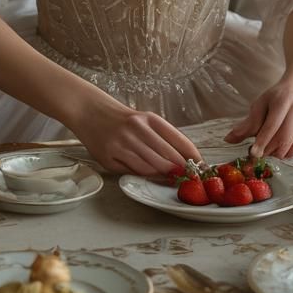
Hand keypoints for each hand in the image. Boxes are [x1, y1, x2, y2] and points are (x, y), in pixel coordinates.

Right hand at [72, 99, 202, 175]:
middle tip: (190, 179)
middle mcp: (137, 129)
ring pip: (152, 167)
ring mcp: (123, 143)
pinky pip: (134, 171)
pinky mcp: (110, 156)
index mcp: (150, 119)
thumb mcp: (145, 121)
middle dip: (182, 171)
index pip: (180, 141)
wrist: (90, 112)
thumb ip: (162, 138)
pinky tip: (151, 176)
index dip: (194, 157)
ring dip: (165, 176)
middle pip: (169, 157)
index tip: (202, 167)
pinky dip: (146, 176)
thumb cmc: (123, 120)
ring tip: (173, 180)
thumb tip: (185, 160)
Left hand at [223, 78, 292, 157]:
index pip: (272, 124)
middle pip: (289, 133)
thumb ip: (248, 124)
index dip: (263, 141)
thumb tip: (228, 140)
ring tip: (283, 154)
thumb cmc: (279, 96)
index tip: (255, 154)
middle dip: (277, 149)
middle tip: (270, 157)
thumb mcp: (261, 104)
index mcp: (282, 98)